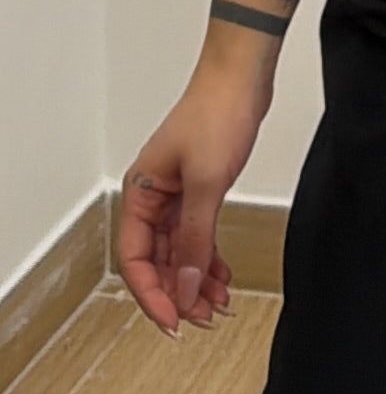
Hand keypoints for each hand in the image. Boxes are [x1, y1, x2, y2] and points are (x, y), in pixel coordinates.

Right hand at [116, 67, 268, 337]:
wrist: (242, 74)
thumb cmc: (216, 110)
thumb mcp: (207, 182)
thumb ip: (196, 238)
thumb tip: (187, 285)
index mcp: (140, 193)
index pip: (135, 259)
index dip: (153, 294)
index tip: (175, 319)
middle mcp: (152, 195)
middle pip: (157, 259)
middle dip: (179, 291)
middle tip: (203, 318)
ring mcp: (176, 192)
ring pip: (178, 250)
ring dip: (196, 278)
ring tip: (217, 303)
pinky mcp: (199, 186)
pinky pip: (196, 233)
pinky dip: (208, 257)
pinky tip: (222, 275)